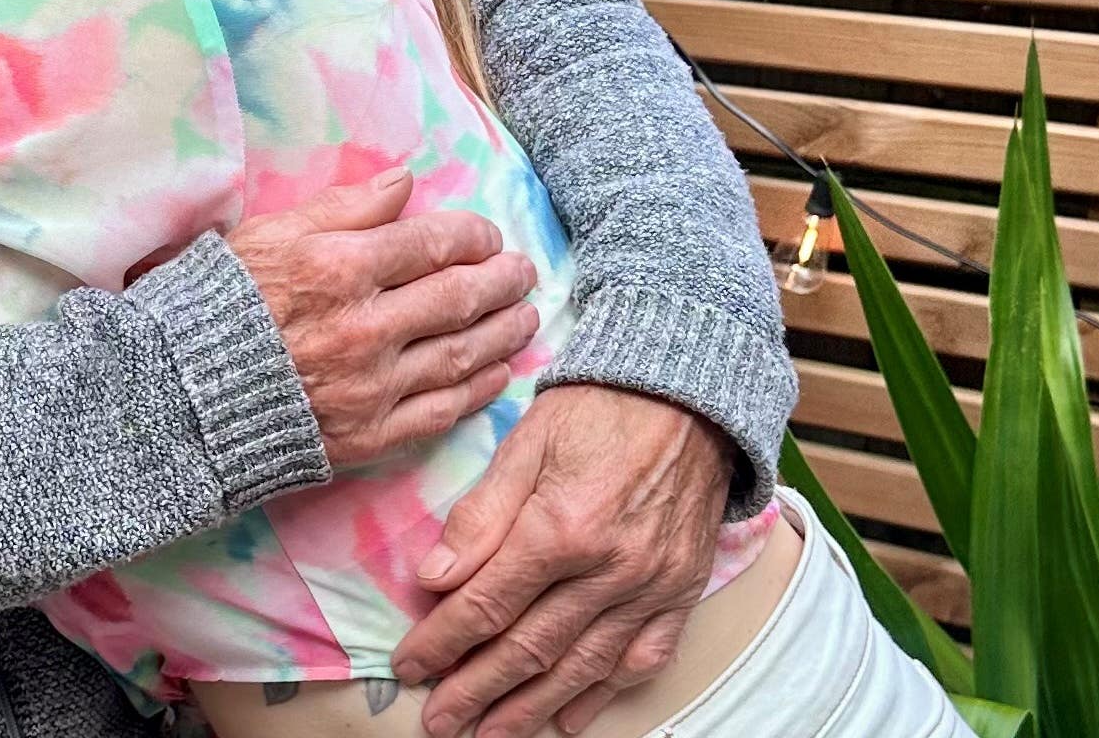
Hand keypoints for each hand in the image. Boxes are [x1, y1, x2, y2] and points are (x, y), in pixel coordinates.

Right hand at [224, 167, 539, 468]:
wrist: (182, 397)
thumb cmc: (222, 304)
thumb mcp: (271, 235)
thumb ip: (344, 207)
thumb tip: (405, 182)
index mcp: (341, 268)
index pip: (434, 243)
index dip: (474, 235)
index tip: (488, 234)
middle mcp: (365, 326)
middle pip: (460, 297)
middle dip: (503, 280)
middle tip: (523, 271)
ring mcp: (372, 385)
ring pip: (462, 354)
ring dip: (504, 332)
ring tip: (526, 316)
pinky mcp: (370, 434)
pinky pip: (442, 410)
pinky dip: (480, 389)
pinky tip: (499, 372)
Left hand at [392, 385, 733, 737]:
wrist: (688, 394)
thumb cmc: (597, 410)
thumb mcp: (525, 443)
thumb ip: (479, 515)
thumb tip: (433, 578)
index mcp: (560, 527)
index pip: (486, 603)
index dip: (442, 642)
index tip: (410, 666)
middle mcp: (608, 568)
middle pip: (529, 647)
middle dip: (476, 690)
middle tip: (441, 721)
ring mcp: (650, 586)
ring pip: (581, 665)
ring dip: (531, 706)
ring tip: (492, 733)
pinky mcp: (680, 591)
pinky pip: (641, 658)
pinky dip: (603, 693)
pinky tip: (569, 716)